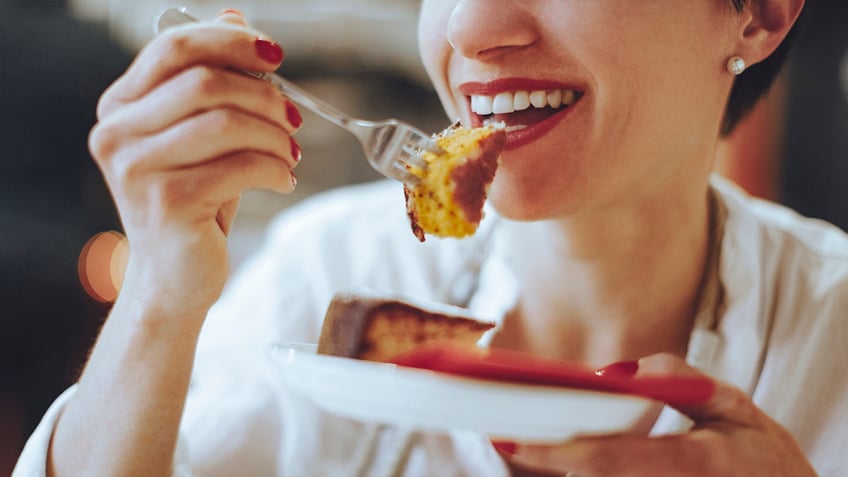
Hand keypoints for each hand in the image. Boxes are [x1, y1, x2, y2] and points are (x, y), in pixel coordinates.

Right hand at [89, 11, 302, 313]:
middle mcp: (116, 133)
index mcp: (120, 107)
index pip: (174, 48)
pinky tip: (283, 180)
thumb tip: (235, 16)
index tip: (275, 56)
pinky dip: (275, 169)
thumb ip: (212, 79)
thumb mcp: (202, 136)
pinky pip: (240, 166)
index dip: (231, 42)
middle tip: (294, 118)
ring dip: (275, 136)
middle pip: (205, 82)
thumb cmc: (194, 201)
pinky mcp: (166, 203)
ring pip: (226, 123)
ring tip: (290, 155)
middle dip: (264, 96)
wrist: (175, 276)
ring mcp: (136, 169)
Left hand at [498, 353, 816, 476]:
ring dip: (564, 462)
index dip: (555, 451)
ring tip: (526, 438)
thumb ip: (679, 381)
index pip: (609, 459)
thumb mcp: (734, 406)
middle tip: (501, 432)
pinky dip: (589, 469)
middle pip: (590, 476)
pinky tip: (564, 450)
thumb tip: (614, 372)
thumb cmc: (760, 454)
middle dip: (546, 454)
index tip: (510, 439)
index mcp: (693, 463)